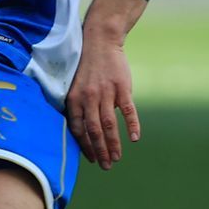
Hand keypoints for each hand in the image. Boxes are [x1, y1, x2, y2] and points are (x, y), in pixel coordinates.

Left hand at [64, 40, 139, 169]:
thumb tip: (79, 132)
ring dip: (113, 144)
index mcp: (74, 99)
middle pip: (94, 131)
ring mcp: (106, 93)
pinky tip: (134, 139)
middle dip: (100, 151)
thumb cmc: (86, 67)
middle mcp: (89, 98)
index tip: (91, 159)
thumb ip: (76, 107)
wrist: (100, 41)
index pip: (77, 129)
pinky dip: (132, 126)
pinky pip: (128, 111)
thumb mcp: (74, 86)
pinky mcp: (122, 88)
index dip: (84, 146)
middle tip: (106, 166)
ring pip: (109, 125)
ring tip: (117, 158)